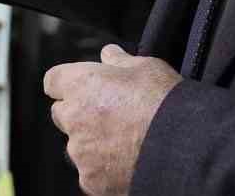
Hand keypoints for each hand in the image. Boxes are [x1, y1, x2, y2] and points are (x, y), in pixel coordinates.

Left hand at [45, 45, 180, 195]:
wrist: (182, 147)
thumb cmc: (164, 102)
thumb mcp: (146, 67)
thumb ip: (120, 61)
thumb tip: (109, 55)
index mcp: (81, 84)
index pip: (53, 81)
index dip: (67, 83)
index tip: (81, 86)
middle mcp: (74, 118)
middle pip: (62, 114)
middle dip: (79, 113)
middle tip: (110, 114)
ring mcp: (81, 152)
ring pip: (77, 145)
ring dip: (92, 142)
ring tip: (124, 141)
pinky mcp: (91, 180)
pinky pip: (90, 172)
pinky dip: (103, 169)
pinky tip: (127, 161)